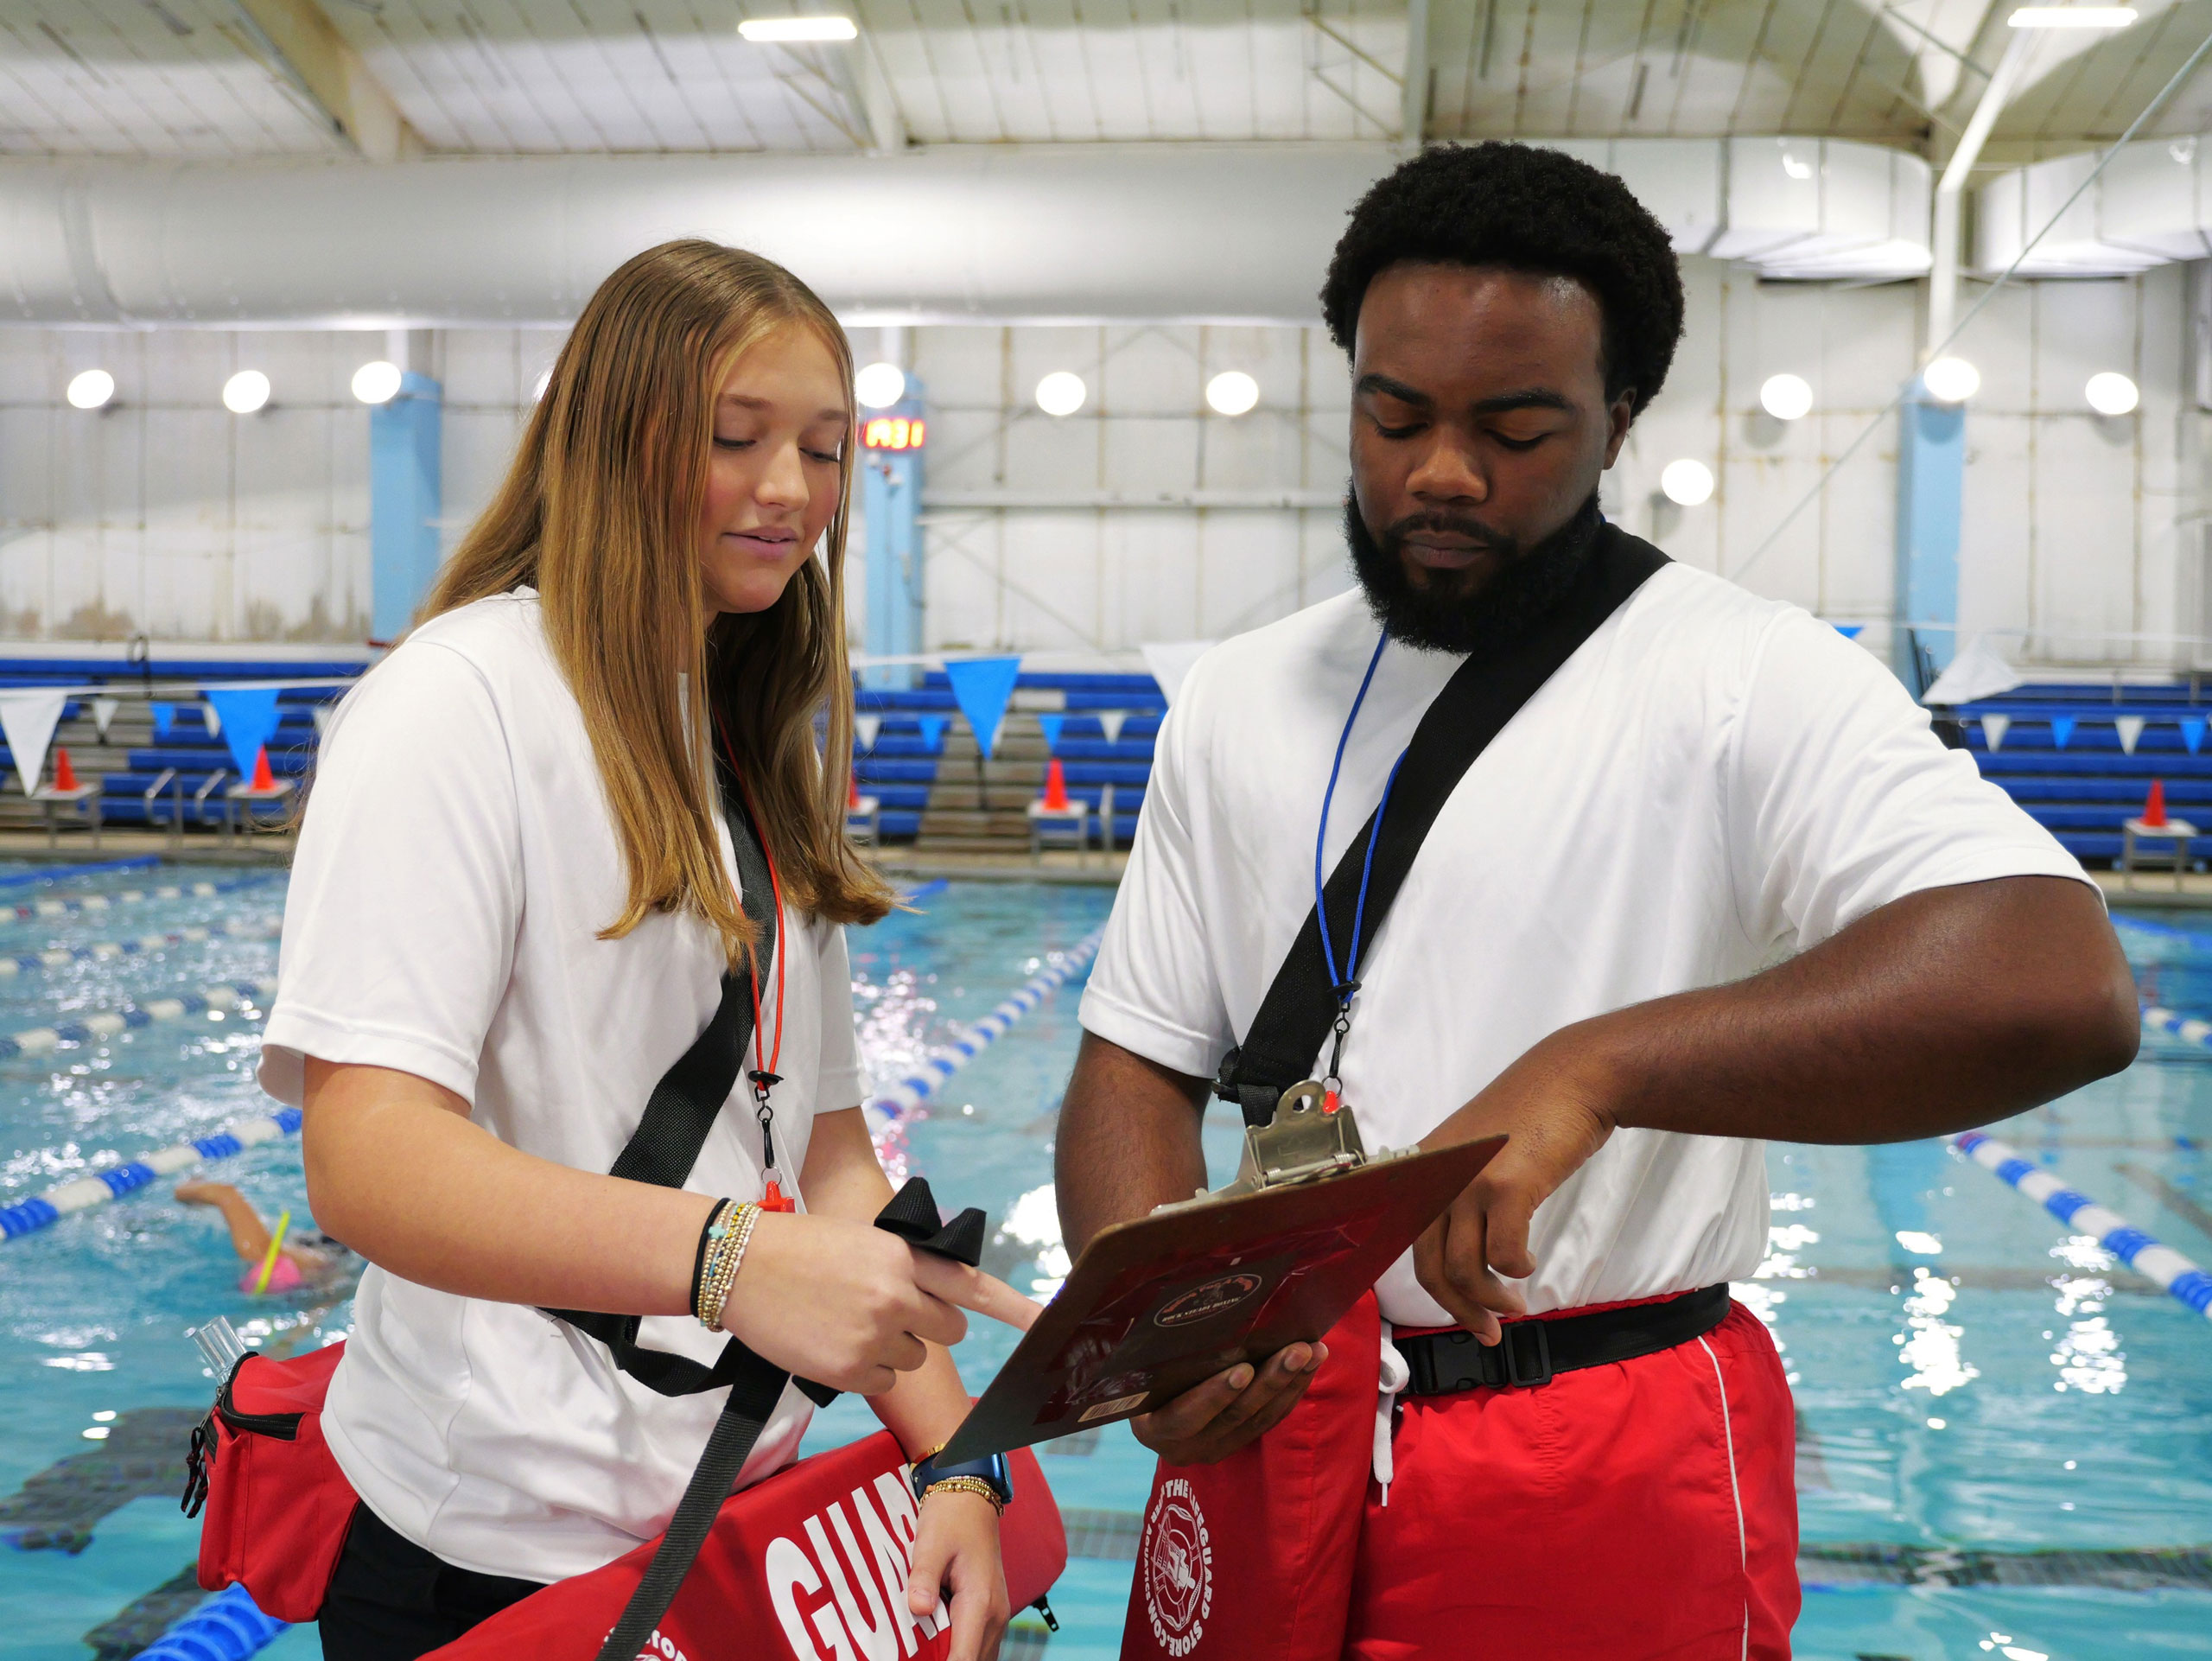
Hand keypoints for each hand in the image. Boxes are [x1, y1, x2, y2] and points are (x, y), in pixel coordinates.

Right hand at [722, 1213, 1035, 1393]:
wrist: (738, 1266)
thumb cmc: (800, 1248)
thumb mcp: (863, 1241)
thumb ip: (903, 1268)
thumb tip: (933, 1301)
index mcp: (904, 1257)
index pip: (973, 1285)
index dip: (1016, 1308)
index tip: (1046, 1322)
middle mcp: (897, 1296)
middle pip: (949, 1331)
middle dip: (929, 1327)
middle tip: (890, 1313)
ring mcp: (874, 1336)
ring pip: (913, 1359)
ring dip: (891, 1348)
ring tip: (845, 1322)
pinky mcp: (850, 1370)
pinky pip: (882, 1382)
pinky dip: (864, 1371)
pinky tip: (832, 1344)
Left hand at [907, 1487, 1008, 1660]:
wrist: (972, 1500)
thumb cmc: (950, 1519)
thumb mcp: (930, 1544)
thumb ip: (923, 1578)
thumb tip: (917, 1608)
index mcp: (980, 1602)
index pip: (964, 1659)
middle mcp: (995, 1614)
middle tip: (915, 1655)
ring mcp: (997, 1614)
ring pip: (979, 1657)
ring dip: (955, 1657)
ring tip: (923, 1652)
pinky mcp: (992, 1611)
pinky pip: (979, 1644)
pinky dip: (961, 1651)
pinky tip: (938, 1646)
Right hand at [1128, 1341, 1327, 1464]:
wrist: (1148, 1410)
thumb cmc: (1139, 1378)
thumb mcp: (1138, 1372)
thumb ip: (1154, 1354)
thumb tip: (1169, 1302)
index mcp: (1154, 1429)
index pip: (1184, 1417)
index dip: (1214, 1396)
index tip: (1243, 1369)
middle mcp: (1186, 1448)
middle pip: (1234, 1417)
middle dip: (1270, 1381)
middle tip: (1296, 1350)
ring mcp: (1216, 1448)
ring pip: (1260, 1418)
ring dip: (1290, 1383)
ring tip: (1314, 1351)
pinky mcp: (1239, 1443)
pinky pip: (1271, 1419)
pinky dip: (1293, 1391)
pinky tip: (1311, 1364)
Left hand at [1414, 1033, 1616, 1342]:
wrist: (1574, 1077)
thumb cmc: (1534, 1113)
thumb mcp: (1475, 1149)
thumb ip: (1460, 1188)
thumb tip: (1466, 1249)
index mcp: (1425, 1168)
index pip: (1412, 1244)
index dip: (1435, 1289)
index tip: (1461, 1312)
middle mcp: (1437, 1177)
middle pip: (1431, 1268)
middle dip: (1460, 1310)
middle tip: (1488, 1331)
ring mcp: (1468, 1182)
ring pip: (1464, 1269)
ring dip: (1491, 1299)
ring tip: (1515, 1305)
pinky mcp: (1505, 1187)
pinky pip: (1503, 1255)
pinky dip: (1516, 1271)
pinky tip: (1528, 1267)